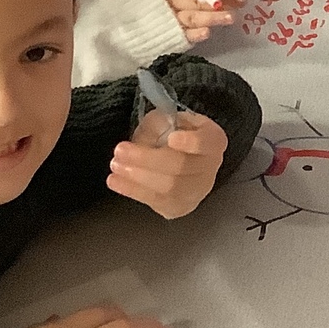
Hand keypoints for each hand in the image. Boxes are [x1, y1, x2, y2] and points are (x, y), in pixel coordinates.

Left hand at [109, 108, 227, 218]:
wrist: (181, 159)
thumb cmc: (173, 134)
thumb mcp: (167, 120)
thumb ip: (158, 125)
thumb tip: (143, 141)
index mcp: (213, 140)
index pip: (206, 143)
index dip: (191, 142)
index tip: (171, 138)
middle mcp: (210, 168)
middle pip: (181, 167)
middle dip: (147, 159)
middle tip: (119, 151)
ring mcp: (198, 191)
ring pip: (169, 188)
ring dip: (137, 178)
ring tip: (115, 166)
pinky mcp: (181, 207)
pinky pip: (157, 202)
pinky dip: (134, 191)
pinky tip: (116, 182)